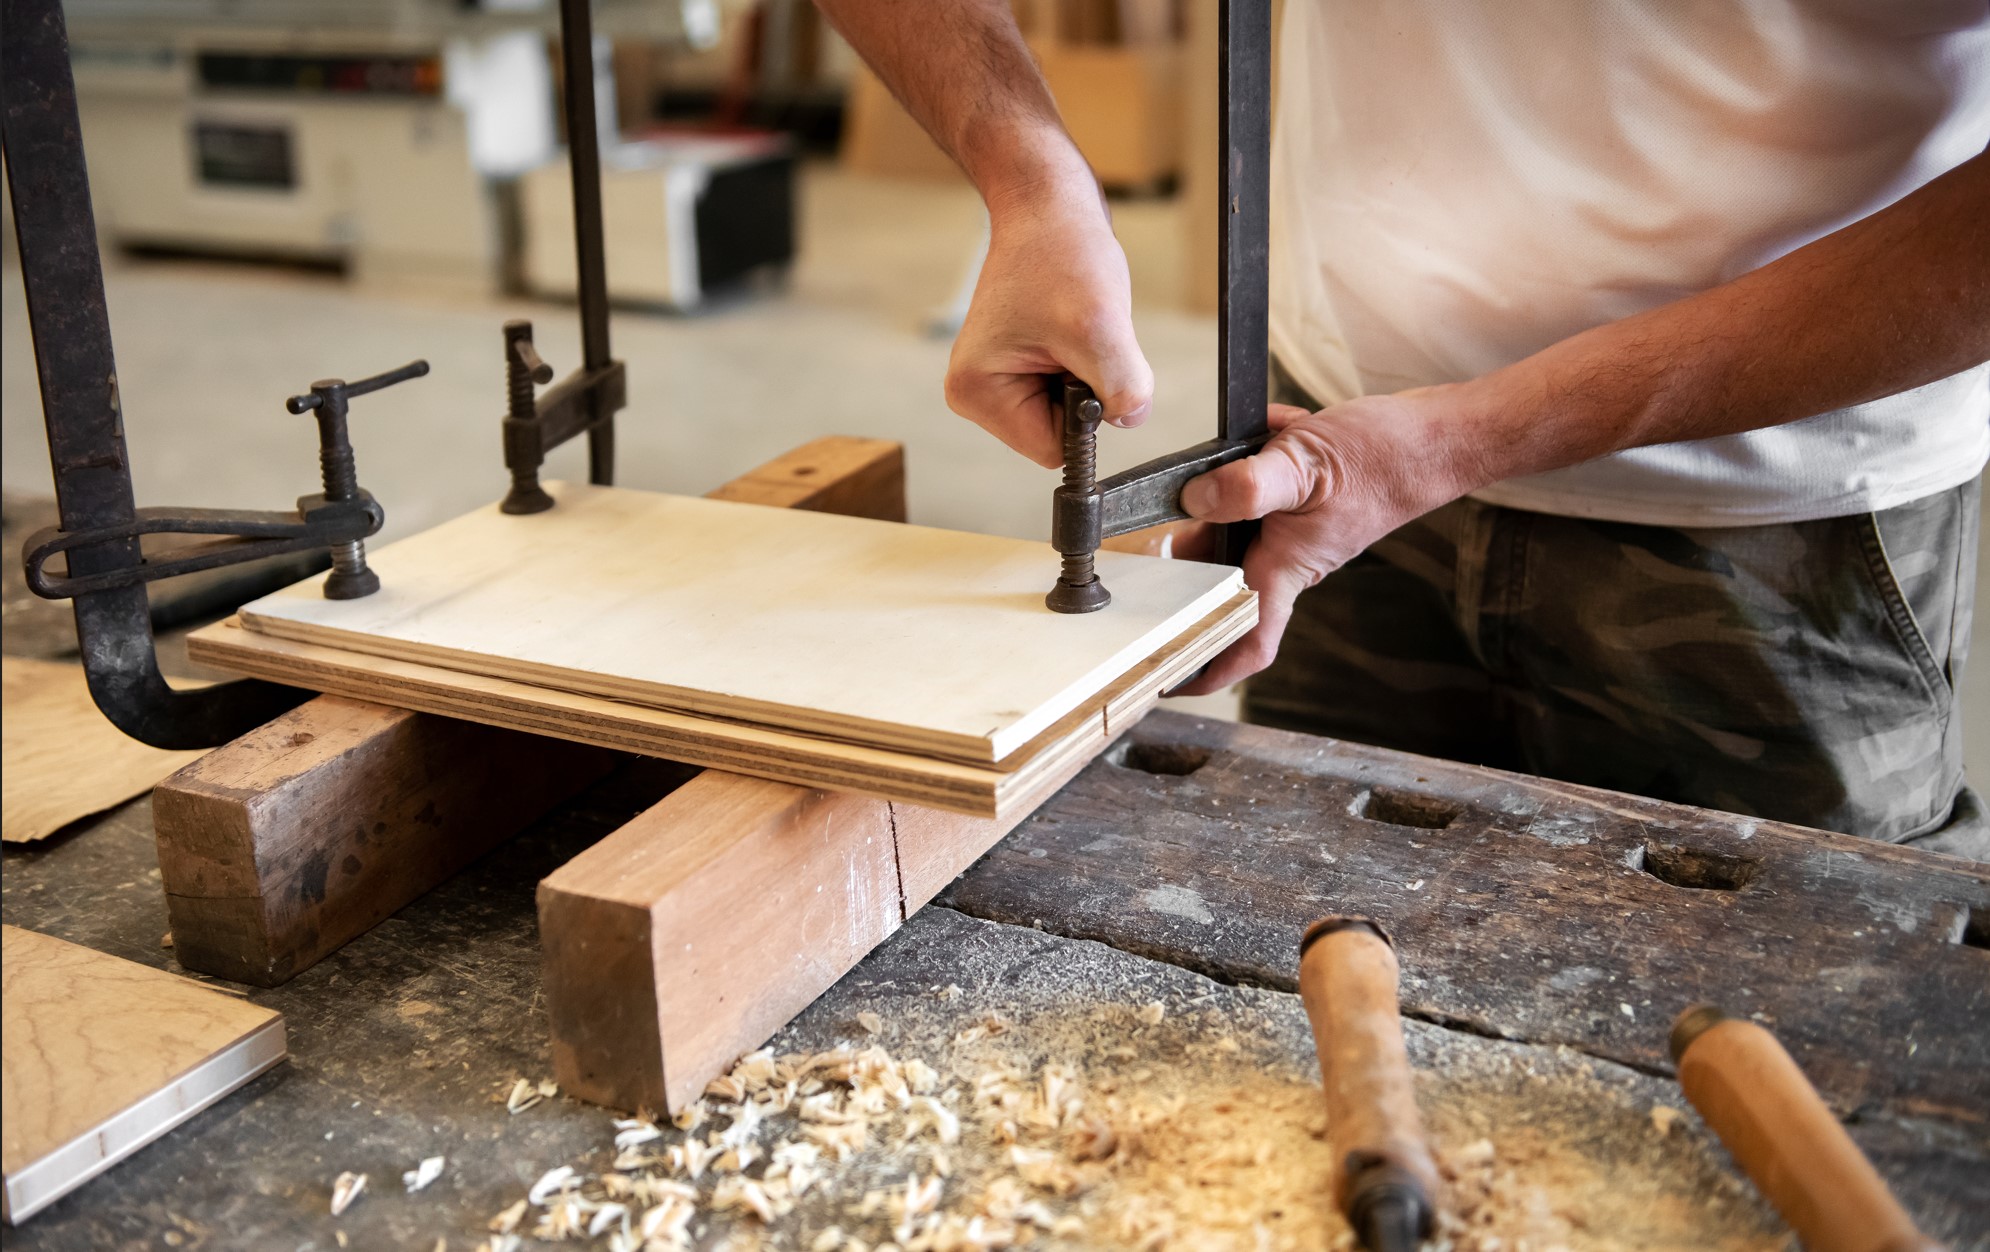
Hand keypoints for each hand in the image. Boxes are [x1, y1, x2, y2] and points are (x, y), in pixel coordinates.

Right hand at [944, 187, 1152, 466]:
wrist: (1049, 206)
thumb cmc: (1061, 253)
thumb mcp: (1100, 326)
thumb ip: (1122, 389)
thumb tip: (1130, 419)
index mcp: (976, 394)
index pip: (1052, 450)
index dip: (1083, 414)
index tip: (1082, 358)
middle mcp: (976, 393)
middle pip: (1058, 433)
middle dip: (1084, 390)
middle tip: (1079, 335)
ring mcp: (997, 379)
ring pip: (1068, 412)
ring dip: (1087, 373)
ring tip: (1074, 323)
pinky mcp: (1018, 365)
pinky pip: (1069, 389)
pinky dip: (1084, 360)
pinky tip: (1070, 323)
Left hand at [1167, 390, 1478, 694]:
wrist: (1437, 438)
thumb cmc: (1386, 457)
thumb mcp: (1304, 464)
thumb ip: (1246, 486)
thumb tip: (1195, 502)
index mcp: (1288, 566)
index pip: (1248, 639)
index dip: (1210, 669)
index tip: (1171, 679)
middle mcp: (1289, 559)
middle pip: (1221, 576)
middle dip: (1196, 544)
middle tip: (1169, 521)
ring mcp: (1295, 534)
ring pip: (1236, 521)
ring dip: (1232, 482)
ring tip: (1251, 450)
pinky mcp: (1301, 507)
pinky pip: (1260, 488)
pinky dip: (1258, 457)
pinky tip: (1273, 433)